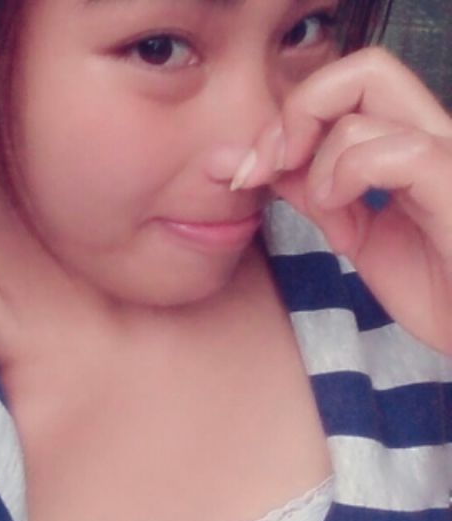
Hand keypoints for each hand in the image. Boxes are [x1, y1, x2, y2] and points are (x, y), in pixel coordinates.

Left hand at [236, 47, 451, 354]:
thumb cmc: (430, 287)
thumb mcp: (356, 236)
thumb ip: (318, 194)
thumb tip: (270, 165)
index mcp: (409, 145)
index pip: (349, 89)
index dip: (290, 119)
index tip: (252, 170)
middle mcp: (434, 137)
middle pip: (364, 70)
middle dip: (297, 112)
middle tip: (271, 165)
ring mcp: (448, 158)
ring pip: (366, 106)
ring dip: (318, 163)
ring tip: (326, 213)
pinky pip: (398, 152)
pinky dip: (349, 177)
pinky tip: (342, 221)